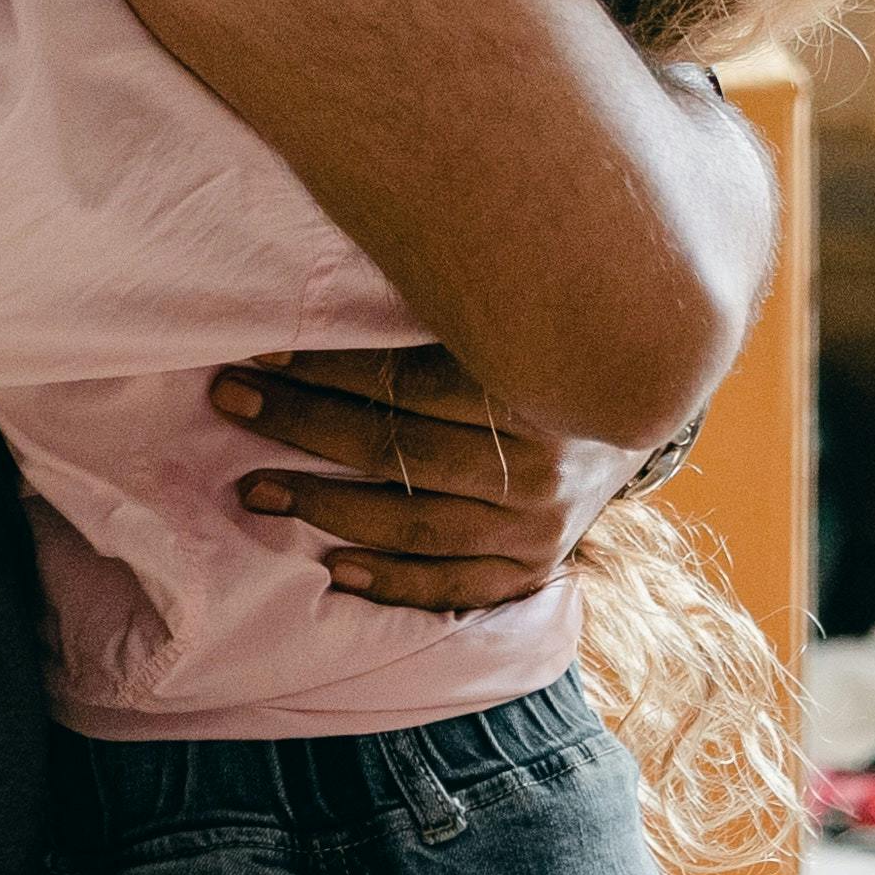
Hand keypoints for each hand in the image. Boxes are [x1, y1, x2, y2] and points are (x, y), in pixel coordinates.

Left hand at [214, 345, 621, 612]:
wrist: (644, 400)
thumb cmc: (545, 347)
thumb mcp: (509, 320)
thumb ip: (438, 313)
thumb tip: (322, 287)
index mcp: (530, 387)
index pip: (405, 383)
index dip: (324, 367)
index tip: (258, 351)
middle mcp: (540, 464)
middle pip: (397, 450)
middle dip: (302, 424)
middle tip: (231, 401)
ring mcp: (538, 527)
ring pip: (414, 523)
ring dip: (324, 506)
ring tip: (253, 489)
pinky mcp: (532, 570)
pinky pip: (452, 586)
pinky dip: (390, 581)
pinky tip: (333, 568)